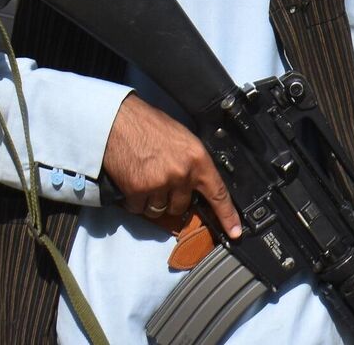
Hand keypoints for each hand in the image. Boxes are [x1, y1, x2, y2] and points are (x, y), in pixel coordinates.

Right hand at [102, 93, 241, 237]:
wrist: (119, 120)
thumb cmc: (150, 125)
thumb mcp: (183, 139)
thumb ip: (192, 163)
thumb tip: (194, 185)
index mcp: (198, 159)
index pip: (218, 193)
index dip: (227, 215)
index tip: (234, 232)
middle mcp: (182, 174)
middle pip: (181, 207)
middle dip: (171, 198)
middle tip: (160, 179)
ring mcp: (159, 184)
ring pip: (159, 210)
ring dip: (152, 200)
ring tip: (145, 177)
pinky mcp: (137, 191)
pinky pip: (139, 209)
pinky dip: (134, 200)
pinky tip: (131, 180)